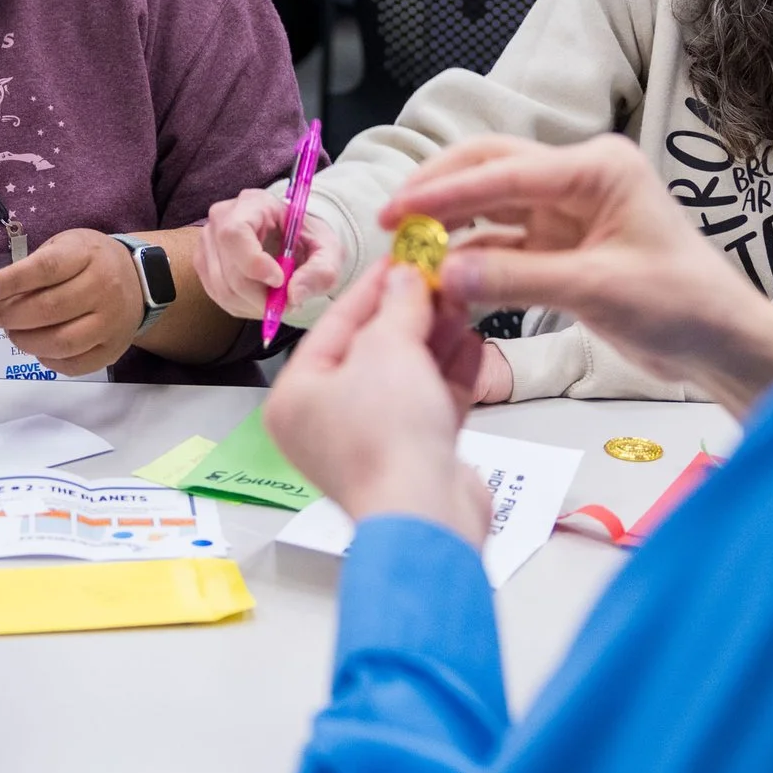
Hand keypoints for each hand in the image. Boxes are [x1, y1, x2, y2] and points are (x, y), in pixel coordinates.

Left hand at [0, 230, 142, 376]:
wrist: (139, 280)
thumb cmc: (88, 260)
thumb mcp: (63, 246)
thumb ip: (32, 268)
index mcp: (87, 256)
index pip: (46, 269)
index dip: (10, 282)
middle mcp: (104, 289)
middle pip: (49, 309)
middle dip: (8, 316)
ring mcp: (111, 323)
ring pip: (61, 342)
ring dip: (25, 341)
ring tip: (12, 331)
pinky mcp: (112, 350)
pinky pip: (73, 364)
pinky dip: (46, 358)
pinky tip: (36, 345)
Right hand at [200, 188, 346, 319]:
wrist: (295, 239)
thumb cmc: (309, 239)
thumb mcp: (329, 250)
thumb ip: (319, 271)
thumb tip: (294, 295)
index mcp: (252, 203)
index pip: (235, 233)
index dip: (253, 263)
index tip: (280, 281)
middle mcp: (222, 219)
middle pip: (230, 268)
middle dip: (261, 295)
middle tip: (288, 302)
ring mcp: (208, 242)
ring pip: (224, 288)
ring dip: (254, 304)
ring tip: (279, 299)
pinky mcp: (204, 264)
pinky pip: (220, 296)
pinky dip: (244, 306)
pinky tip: (263, 299)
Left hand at [265, 263, 490, 541]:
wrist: (426, 515)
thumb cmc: (387, 432)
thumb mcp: (388, 349)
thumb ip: (398, 306)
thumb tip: (406, 276)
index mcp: (298, 396)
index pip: (335, 325)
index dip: (373, 287)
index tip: (403, 257)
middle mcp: (327, 421)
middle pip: (372, 351)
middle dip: (411, 313)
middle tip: (441, 276)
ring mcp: (371, 442)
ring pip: (406, 377)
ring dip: (436, 339)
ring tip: (464, 300)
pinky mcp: (413, 458)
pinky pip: (429, 405)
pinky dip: (449, 374)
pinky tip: (474, 341)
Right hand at [384, 135, 772, 415]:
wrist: (721, 342)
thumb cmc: (683, 305)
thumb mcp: (598, 291)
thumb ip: (519, 278)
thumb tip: (447, 272)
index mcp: (598, 170)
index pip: (505, 171)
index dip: (445, 192)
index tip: (401, 210)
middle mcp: (579, 180)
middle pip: (489, 170)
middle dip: (438, 193)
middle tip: (393, 222)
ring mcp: (568, 212)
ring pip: (490, 205)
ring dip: (450, 226)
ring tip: (410, 253)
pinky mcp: (561, 246)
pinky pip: (503, 242)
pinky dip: (472, 258)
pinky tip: (444, 279)